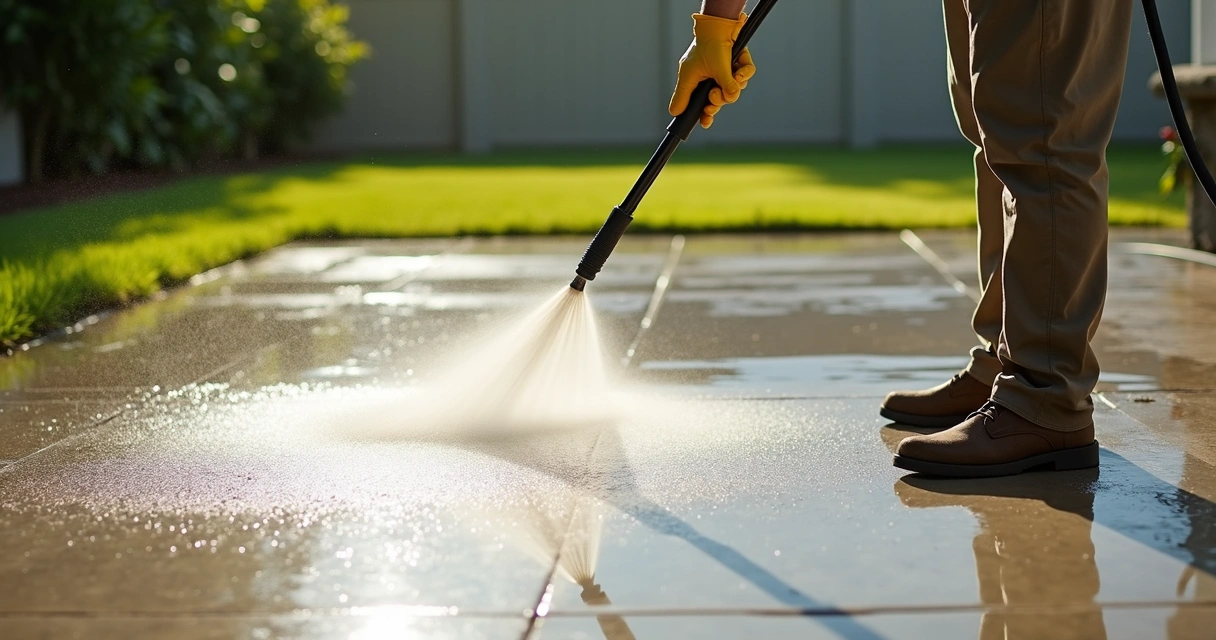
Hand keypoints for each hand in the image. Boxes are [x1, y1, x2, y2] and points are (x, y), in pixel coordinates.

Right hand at [668, 13, 756, 128]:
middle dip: (719, 100)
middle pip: (721, 100)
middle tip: (715, 95)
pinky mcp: (739, 62)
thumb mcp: (693, 75)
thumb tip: (674, 112)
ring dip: (734, 85)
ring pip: (735, 88)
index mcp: (699, 82)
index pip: (702, 104)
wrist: (719, 26)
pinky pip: (746, 75)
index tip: (706, 122)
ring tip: (732, 77)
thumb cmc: (704, 48)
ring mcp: (728, 70)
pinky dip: (745, 73)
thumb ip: (688, 96)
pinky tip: (740, 72)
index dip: (706, 115)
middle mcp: (713, 78)